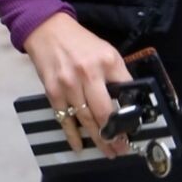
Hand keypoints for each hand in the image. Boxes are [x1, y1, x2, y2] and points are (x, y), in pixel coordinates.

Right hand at [22, 13, 132, 157]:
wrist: (47, 30)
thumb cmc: (80, 43)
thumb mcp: (106, 52)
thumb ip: (116, 74)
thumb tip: (127, 100)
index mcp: (107, 62)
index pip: (125, 90)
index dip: (130, 112)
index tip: (134, 129)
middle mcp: (89, 74)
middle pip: (105, 112)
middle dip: (114, 134)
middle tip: (121, 149)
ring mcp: (69, 85)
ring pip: (86, 119)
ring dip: (98, 138)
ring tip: (108, 151)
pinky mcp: (53, 92)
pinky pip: (65, 118)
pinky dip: (72, 135)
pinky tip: (79, 146)